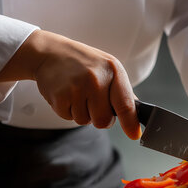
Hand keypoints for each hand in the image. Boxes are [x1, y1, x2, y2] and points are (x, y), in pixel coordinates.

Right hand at [0, 30, 140, 139]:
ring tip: (77, 93)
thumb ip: (122, 91)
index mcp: (113, 70)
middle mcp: (96, 79)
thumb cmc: (83, 63)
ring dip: (82, 113)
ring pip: (85, 121)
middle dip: (100, 118)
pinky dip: (68, 110)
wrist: (50, 53)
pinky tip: (66, 94)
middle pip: (104, 120)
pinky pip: (69, 118)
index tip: (134, 134)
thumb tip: (136, 115)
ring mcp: (77, 87)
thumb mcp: (108, 68)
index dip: (131, 123)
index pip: (126, 104)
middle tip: (93, 103)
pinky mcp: (59, 96)